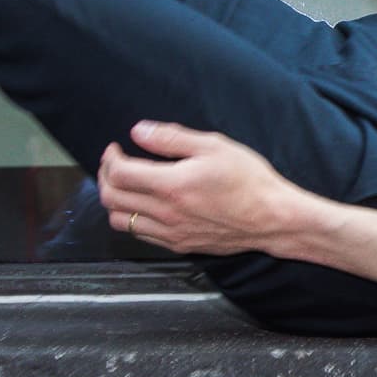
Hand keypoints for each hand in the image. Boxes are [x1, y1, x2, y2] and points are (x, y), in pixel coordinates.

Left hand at [98, 123, 303, 257]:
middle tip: (114, 163)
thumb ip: (171, 139)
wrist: (272, 218)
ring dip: (114, 200)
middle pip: (111, 198)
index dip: (110, 158)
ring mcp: (171, 233)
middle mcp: (166, 213)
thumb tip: (139, 131)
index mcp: (172, 185)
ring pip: (120, 221)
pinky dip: (131, 218)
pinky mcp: (179, 245)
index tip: (116, 148)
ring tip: (125, 184)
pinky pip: (140, 235)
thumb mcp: (213, 146)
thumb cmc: (248, 180)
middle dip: (105, 176)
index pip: (119, 174)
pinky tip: (144, 204)